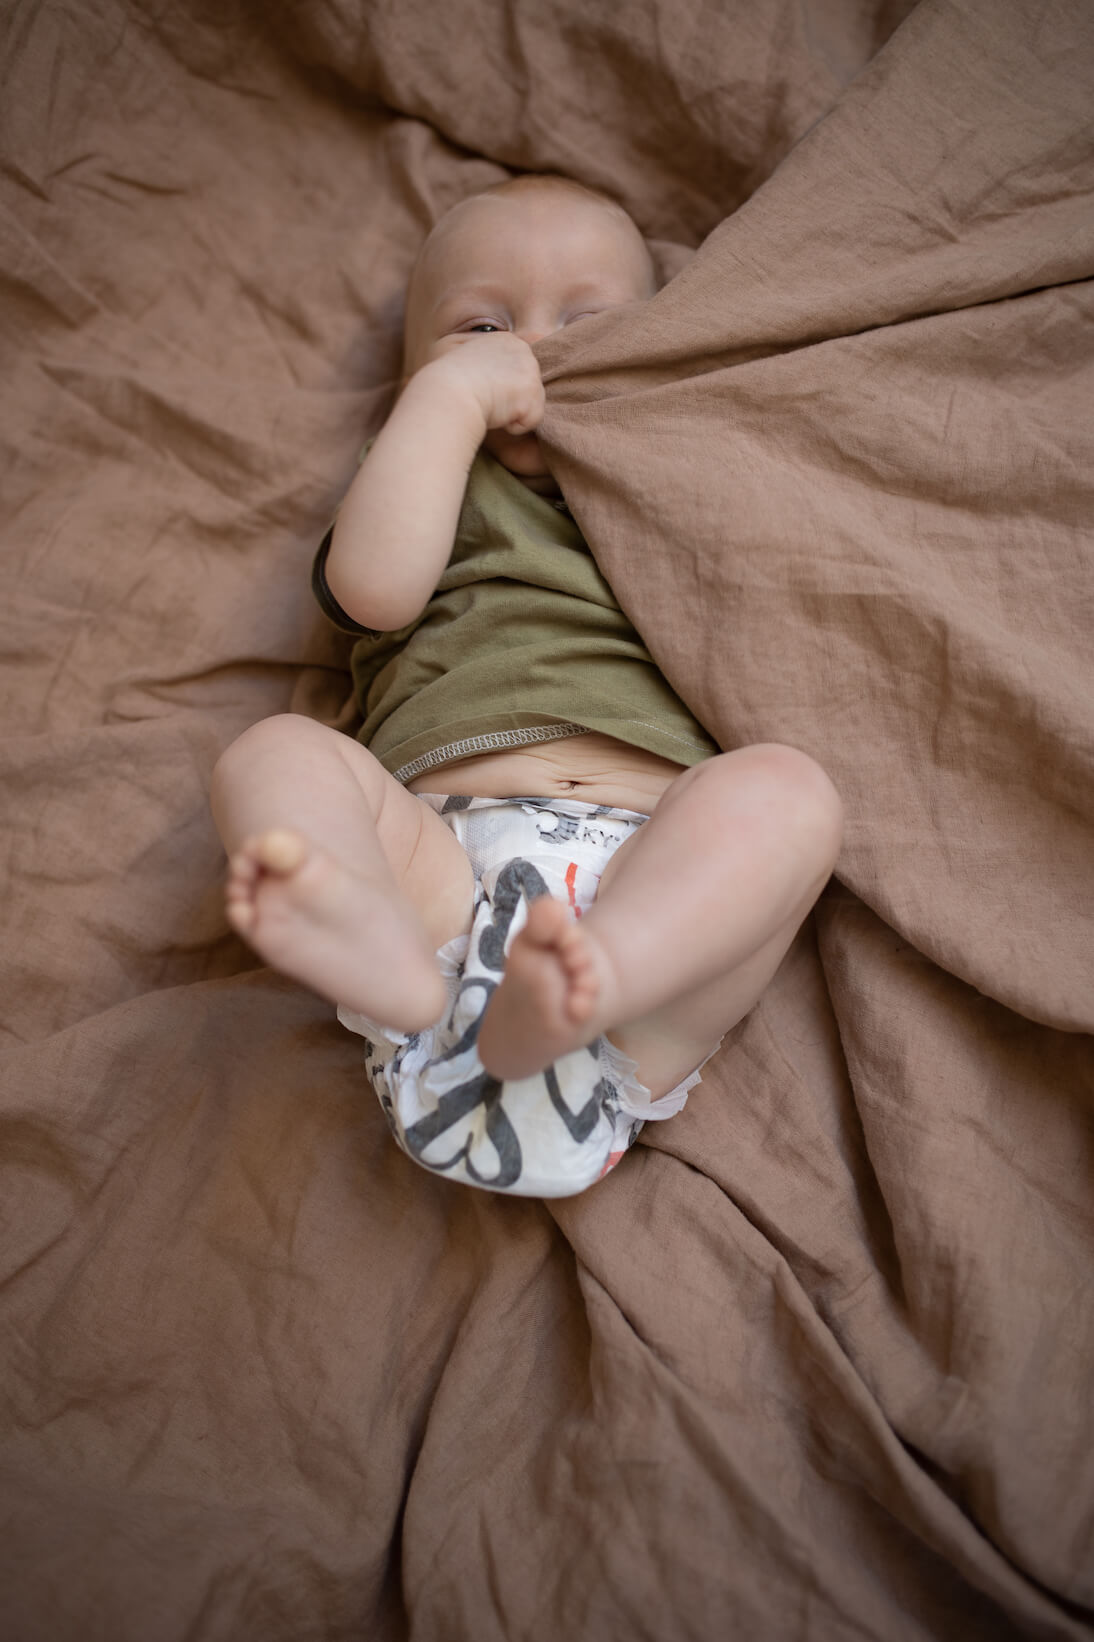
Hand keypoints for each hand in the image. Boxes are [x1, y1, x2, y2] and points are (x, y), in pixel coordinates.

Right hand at [414, 332, 545, 438]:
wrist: (448, 394)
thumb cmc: (448, 381)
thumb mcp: (462, 356)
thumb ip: (489, 358)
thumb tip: (509, 361)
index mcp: (506, 340)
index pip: (517, 371)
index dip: (502, 387)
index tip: (481, 387)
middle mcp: (522, 350)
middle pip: (527, 387)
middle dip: (509, 399)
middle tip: (483, 397)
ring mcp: (529, 370)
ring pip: (531, 404)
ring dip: (511, 413)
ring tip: (488, 405)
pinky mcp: (532, 391)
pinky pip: (532, 420)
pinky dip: (514, 426)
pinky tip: (496, 415)